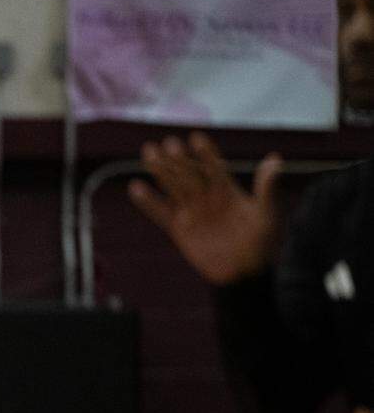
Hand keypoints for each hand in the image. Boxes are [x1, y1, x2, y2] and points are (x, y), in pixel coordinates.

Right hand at [128, 132, 281, 284]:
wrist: (244, 274)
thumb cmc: (262, 244)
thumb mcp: (268, 215)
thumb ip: (267, 189)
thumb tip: (275, 159)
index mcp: (227, 191)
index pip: (213, 167)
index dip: (205, 153)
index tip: (195, 138)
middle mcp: (207, 198)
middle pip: (189, 173)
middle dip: (178, 159)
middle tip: (168, 144)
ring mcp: (192, 212)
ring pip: (172, 187)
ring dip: (161, 171)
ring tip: (149, 152)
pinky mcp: (179, 229)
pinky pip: (160, 213)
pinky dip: (148, 202)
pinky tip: (136, 187)